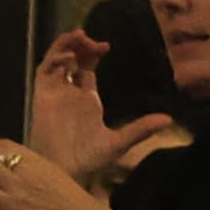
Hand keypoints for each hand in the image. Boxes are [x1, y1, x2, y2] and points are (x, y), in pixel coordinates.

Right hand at [25, 31, 181, 192]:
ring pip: (56, 61)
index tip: (105, 46)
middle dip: (79, 45)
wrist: (65, 172)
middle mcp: (69, 93)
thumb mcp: (120, 142)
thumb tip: (168, 119)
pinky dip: (54, 60)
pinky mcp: (41, 97)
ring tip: (79, 36)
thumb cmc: (89, 160)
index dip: (93, 54)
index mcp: (86, 100)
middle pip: (72, 60)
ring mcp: (54, 94)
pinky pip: (44, 72)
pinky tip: (69, 57)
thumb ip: (141, 129)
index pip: (87, 68)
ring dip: (66, 46)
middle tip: (89, 38)